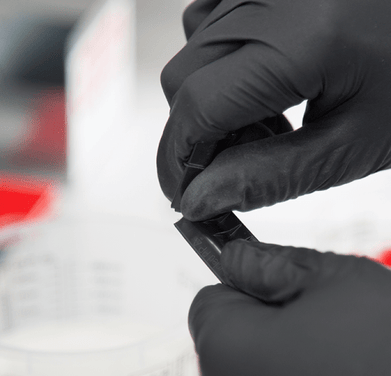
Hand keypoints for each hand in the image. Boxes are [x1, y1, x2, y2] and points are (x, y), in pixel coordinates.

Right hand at [157, 0, 390, 219]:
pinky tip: (259, 80)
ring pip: (191, 53)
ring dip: (208, 102)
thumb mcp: (352, 145)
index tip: (185, 194)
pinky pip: (209, 21)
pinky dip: (219, 65)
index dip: (178, 161)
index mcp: (301, 39)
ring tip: (265, 118)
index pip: (196, 107)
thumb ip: (269, 176)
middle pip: (181, 80)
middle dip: (193, 136)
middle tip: (235, 162)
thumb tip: (202, 198)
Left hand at [189, 240, 390, 375]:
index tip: (281, 293)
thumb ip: (268, 263)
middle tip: (319, 331)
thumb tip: (234, 258)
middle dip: (261, 329)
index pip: (210, 301)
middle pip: (226, 344)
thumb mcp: (331, 280)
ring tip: (335, 371)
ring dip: (277, 369)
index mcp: (224, 350)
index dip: (246, 291)